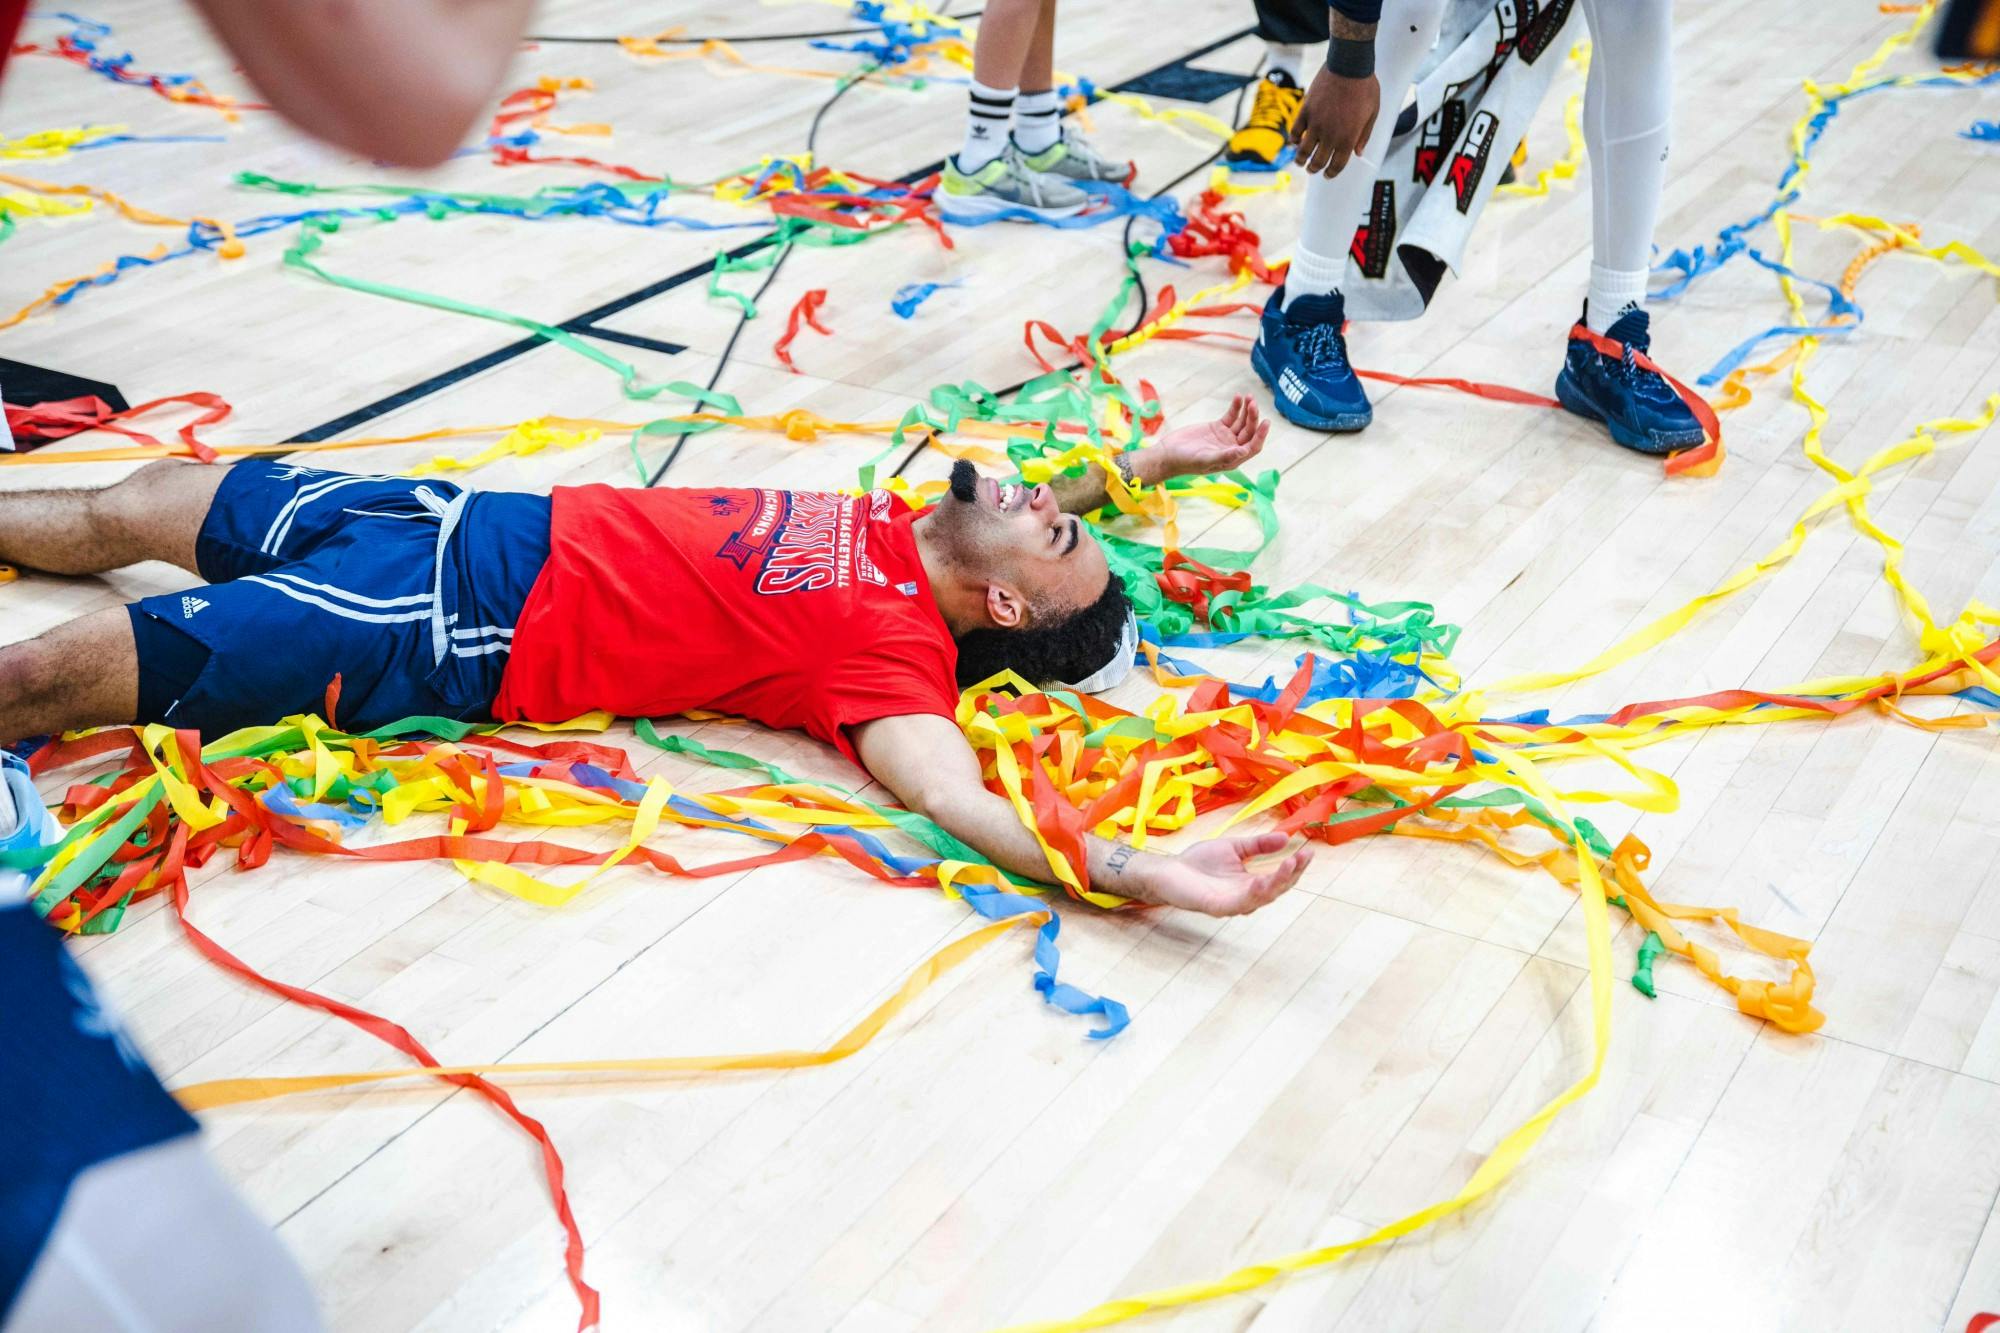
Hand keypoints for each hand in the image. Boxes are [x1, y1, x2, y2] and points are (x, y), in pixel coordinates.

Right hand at [1140, 394, 1270, 481]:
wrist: (1168, 453)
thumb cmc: (1185, 461)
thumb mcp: (1205, 459)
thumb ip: (1225, 456)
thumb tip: (1243, 452)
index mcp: (1233, 459)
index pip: (1253, 446)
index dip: (1261, 435)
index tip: (1265, 422)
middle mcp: (1232, 448)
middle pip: (1249, 431)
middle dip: (1252, 418)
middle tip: (1253, 404)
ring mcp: (1225, 437)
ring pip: (1242, 422)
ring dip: (1246, 410)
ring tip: (1248, 397)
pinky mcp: (1217, 427)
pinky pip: (1231, 416)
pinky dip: (1236, 407)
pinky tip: (1238, 397)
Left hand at [1142, 833, 1310, 916]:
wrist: (1168, 871)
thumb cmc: (1198, 862)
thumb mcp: (1234, 847)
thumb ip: (1258, 845)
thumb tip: (1286, 838)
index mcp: (1251, 883)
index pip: (1280, 878)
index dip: (1295, 866)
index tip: (1308, 851)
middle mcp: (1246, 896)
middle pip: (1276, 889)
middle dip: (1292, 874)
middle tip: (1304, 858)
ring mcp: (1232, 904)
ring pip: (1262, 898)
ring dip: (1277, 882)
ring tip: (1290, 864)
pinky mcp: (1217, 907)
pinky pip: (1240, 904)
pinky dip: (1252, 894)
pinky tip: (1261, 881)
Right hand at [1292, 66, 1378, 177]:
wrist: (1349, 66)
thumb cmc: (1365, 88)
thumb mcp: (1372, 113)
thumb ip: (1364, 135)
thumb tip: (1358, 153)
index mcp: (1348, 138)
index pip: (1337, 164)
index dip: (1331, 173)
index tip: (1328, 175)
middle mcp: (1330, 135)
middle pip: (1318, 161)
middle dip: (1315, 168)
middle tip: (1313, 169)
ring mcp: (1316, 124)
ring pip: (1303, 150)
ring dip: (1301, 159)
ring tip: (1300, 162)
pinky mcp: (1306, 112)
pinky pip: (1295, 131)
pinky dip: (1294, 139)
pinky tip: (1295, 142)